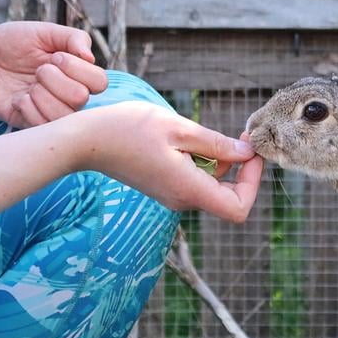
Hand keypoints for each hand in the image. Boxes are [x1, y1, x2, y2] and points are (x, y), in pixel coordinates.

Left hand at [0, 21, 107, 126]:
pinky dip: (27, 107)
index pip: (100, 82)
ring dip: (41, 95)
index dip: (77, 69)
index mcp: (77, 73)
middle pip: (81, 98)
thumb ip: (73, 38)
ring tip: (29, 86)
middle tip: (38, 71)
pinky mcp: (32, 123)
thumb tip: (90, 57)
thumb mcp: (43, 31)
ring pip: (63, 115)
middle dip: (54, 80)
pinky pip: (40, 124)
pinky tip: (19, 99)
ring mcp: (51, 110)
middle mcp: (69, 94)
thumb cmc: (12, 42)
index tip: (55, 57)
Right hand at [74, 102, 263, 222]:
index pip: (238, 208)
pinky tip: (188, 138)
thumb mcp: (179, 129)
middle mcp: (182, 200)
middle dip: (240, 167)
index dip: (253, 182)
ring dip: (221, 160)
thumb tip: (248, 153)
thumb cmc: (128, 129)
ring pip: (213, 184)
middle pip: (229, 196)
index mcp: (189, 190)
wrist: (84, 140)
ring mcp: (173, 195)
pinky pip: (196, 179)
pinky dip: (203, 160)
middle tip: (238, 135)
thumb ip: (217, 144)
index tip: (251, 153)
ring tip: (203, 132)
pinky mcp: (165, 186)